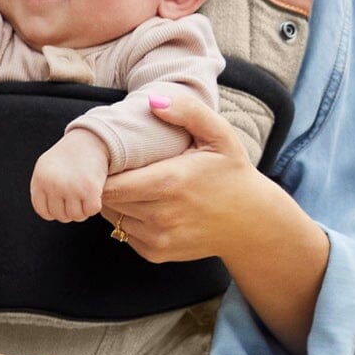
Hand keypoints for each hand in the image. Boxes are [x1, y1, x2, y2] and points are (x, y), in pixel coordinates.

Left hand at [30, 132, 111, 222]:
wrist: (92, 138)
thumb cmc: (70, 155)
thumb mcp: (48, 167)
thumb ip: (43, 189)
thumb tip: (48, 214)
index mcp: (40, 179)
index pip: (44, 211)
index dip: (55, 211)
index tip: (64, 203)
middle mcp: (53, 185)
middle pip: (61, 215)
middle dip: (71, 210)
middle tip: (78, 197)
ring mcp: (71, 188)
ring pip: (77, 216)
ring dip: (84, 209)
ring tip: (86, 194)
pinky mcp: (89, 190)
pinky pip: (91, 210)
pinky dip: (95, 204)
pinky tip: (96, 192)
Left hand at [99, 92, 264, 263]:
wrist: (252, 223)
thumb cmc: (231, 173)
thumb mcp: (219, 135)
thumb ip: (188, 111)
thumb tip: (153, 101)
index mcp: (169, 182)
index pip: (108, 182)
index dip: (102, 169)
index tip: (110, 156)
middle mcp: (160, 215)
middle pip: (106, 199)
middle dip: (105, 183)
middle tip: (116, 167)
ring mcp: (158, 238)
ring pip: (112, 217)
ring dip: (114, 201)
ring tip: (131, 183)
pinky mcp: (157, 253)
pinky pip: (123, 234)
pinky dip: (126, 219)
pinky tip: (143, 204)